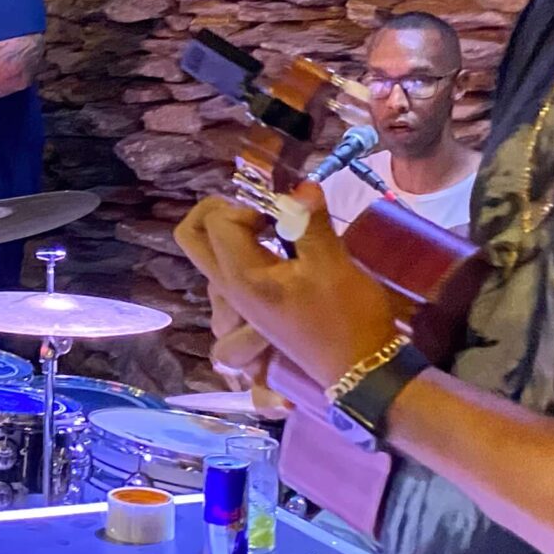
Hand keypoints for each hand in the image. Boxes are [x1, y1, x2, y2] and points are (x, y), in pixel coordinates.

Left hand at [175, 191, 399, 389]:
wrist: (361, 369)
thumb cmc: (347, 317)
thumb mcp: (333, 264)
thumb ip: (309, 221)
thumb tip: (301, 184)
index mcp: (242, 278)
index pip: (217, 221)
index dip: (247, 205)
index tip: (283, 213)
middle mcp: (230, 290)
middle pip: (192, 238)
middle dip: (217, 210)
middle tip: (258, 209)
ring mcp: (239, 302)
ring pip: (210, 254)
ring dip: (233, 232)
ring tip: (274, 229)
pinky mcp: (253, 308)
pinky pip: (229, 270)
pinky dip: (244, 251)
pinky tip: (279, 251)